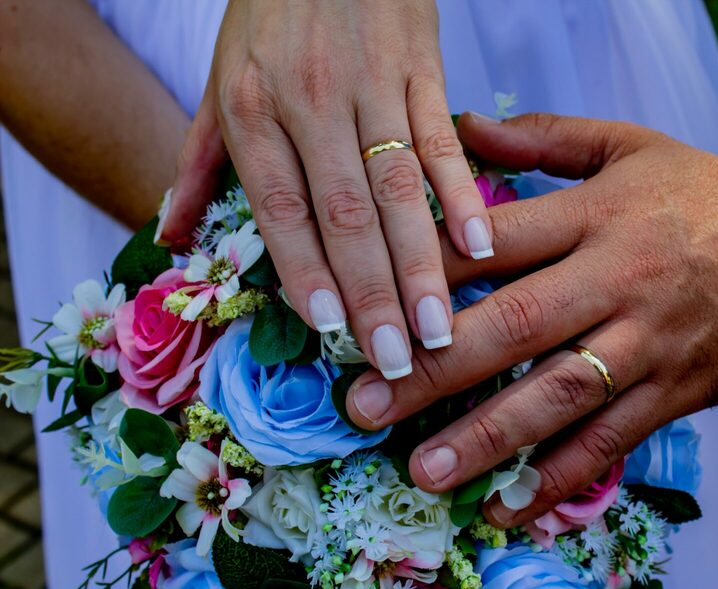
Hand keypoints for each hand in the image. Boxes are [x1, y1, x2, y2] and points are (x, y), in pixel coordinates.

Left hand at [158, 0, 490, 378]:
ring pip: (399, 188)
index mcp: (253, 109)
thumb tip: (170, 236)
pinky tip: (481, 245)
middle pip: (346, 212)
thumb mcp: (218, 80)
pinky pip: (442, 141)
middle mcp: (310, 101)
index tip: (330, 328)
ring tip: (438, 328)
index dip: (306, 270)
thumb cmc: (268, 14)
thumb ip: (197, 162)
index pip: (282, 206)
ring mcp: (373, 86)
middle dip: (371, 292)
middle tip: (393, 357)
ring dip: (421, 264)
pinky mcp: (423, 70)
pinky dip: (463, 194)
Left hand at [344, 112, 717, 526]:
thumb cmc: (703, 195)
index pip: (495, 243)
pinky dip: (558, 479)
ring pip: (557, 395)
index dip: (426, 274)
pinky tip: (508, 508)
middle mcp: (615, 280)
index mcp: (595, 215)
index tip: (369, 308)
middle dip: (433, 371)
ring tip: (423, 471)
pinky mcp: (673, 392)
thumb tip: (464, 126)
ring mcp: (646, 343)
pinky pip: (609, 442)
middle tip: (364, 406)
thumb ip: (546, 138)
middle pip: (512, 327)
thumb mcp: (630, 146)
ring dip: (486, 438)